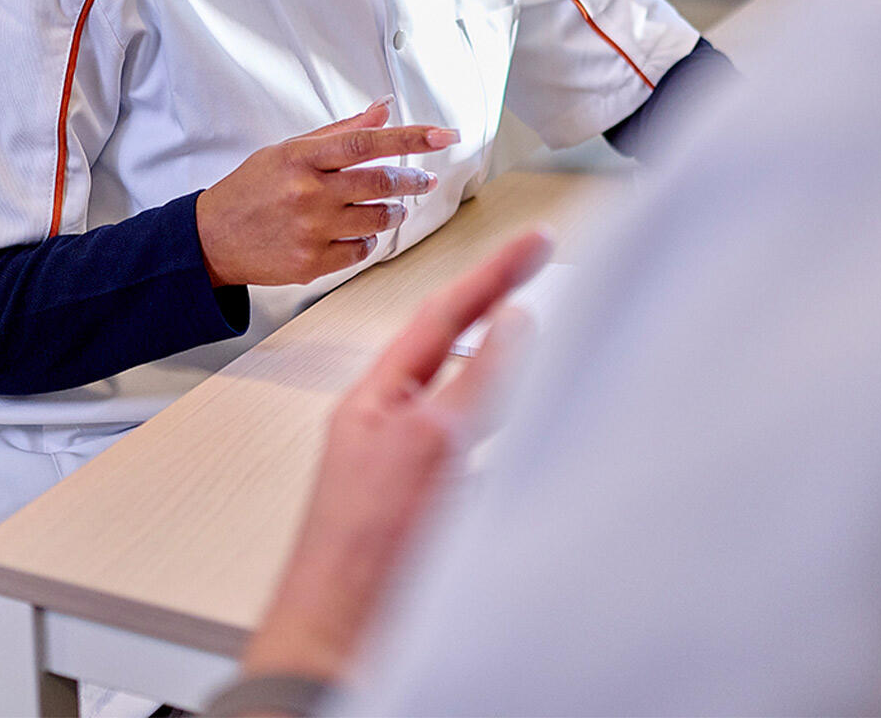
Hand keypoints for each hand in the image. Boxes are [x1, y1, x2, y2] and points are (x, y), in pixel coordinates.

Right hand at [195, 99, 458, 287]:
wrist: (211, 238)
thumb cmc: (252, 189)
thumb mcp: (288, 149)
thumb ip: (340, 131)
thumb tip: (383, 107)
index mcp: (302, 157)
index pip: (368, 141)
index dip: (412, 136)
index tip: (445, 134)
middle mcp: (308, 193)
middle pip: (381, 181)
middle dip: (412, 179)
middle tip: (422, 179)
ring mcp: (310, 231)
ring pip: (379, 219)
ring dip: (394, 211)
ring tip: (392, 206)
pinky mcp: (311, 264)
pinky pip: (361, 251)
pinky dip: (367, 240)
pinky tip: (357, 231)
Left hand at [241, 230, 550, 682]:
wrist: (341, 642)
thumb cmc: (362, 551)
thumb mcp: (428, 446)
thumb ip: (473, 381)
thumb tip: (510, 322)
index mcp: (379, 396)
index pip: (444, 316)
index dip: (493, 272)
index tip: (535, 239)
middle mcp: (395, 422)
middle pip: (452, 344)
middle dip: (495, 299)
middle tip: (539, 260)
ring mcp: (415, 464)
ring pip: (468, 391)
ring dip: (503, 355)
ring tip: (538, 318)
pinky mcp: (438, 506)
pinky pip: (479, 443)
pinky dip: (507, 419)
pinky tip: (527, 420)